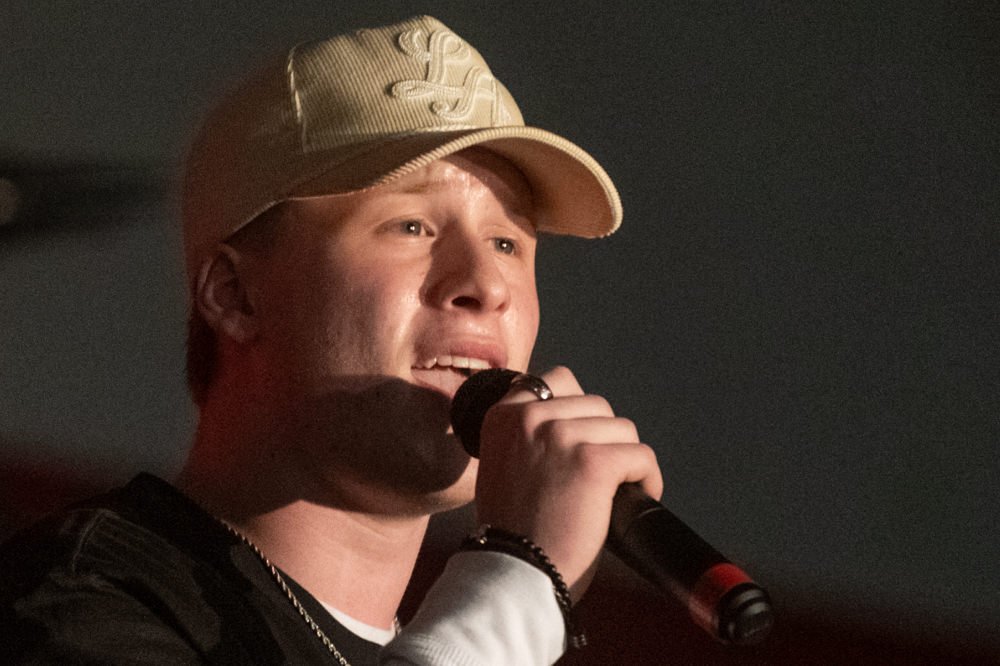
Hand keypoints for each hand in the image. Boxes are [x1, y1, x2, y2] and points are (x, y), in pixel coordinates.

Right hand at [474, 366, 662, 600]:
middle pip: (596, 404)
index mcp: (503, 415)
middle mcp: (528, 417)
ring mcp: (560, 436)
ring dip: (625, 459)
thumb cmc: (512, 530)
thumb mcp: (503, 465)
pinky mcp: (592, 462)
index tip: (582, 441)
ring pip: (622, 429)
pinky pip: (640, 455)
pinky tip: (638, 497)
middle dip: (605, 439)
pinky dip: (648, 479)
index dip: (579, 410)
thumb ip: (527, 437)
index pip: (558, 380)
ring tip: (617, 490)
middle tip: (600, 477)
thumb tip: (576, 423)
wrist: (513, 573)